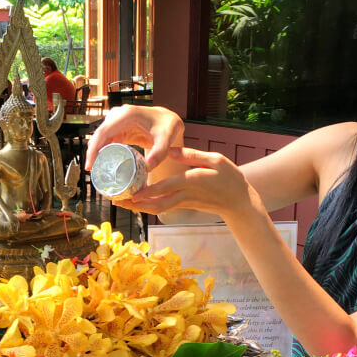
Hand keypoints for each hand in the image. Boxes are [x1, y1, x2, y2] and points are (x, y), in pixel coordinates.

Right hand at [85, 105, 184, 172]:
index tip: (90, 164)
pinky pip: (106, 140)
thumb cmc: (167, 126)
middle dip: (92, 153)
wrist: (168, 120)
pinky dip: (103, 151)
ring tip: (95, 170)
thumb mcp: (167, 139)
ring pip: (100, 138)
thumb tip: (148, 167)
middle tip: (91, 171)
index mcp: (127, 115)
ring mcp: (116, 121)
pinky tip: (102, 163)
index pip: (104, 132)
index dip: (94, 148)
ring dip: (96, 153)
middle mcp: (118, 115)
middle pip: (99, 135)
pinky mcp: (118, 128)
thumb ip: (160, 152)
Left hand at [116, 146, 257, 218]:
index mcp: (192, 181)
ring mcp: (184, 202)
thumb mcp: (216, 159)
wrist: (239, 201)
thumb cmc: (229, 177)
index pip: (167, 187)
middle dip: (136, 204)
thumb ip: (192, 154)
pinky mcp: (183, 205)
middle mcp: (185, 195)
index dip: (149, 191)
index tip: (133, 193)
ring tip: (121, 203)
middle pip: (157, 203)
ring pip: (158, 208)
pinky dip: (148, 205)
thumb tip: (170, 149)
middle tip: (117, 202)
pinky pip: (162, 207)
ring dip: (139, 207)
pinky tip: (136, 202)